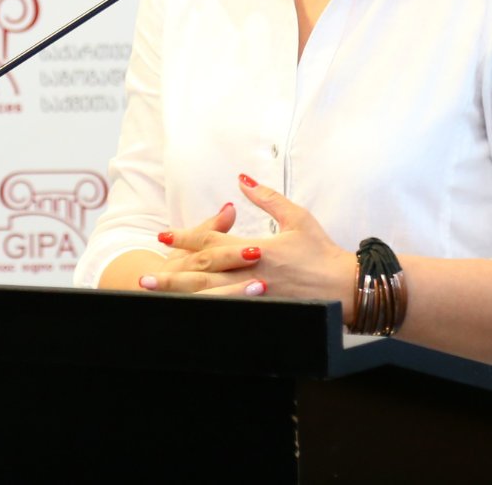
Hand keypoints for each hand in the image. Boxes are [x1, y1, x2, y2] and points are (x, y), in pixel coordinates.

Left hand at [145, 174, 350, 304]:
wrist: (345, 288)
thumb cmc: (322, 252)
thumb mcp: (298, 218)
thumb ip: (267, 198)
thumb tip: (241, 179)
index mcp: (258, 249)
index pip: (213, 242)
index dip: (187, 237)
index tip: (164, 234)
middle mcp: (252, 274)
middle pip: (204, 272)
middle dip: (173, 271)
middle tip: (146, 275)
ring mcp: (256, 298)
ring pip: (210, 295)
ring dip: (181, 293)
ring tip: (157, 294)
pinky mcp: (263, 312)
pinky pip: (228, 311)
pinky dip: (206, 309)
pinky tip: (189, 310)